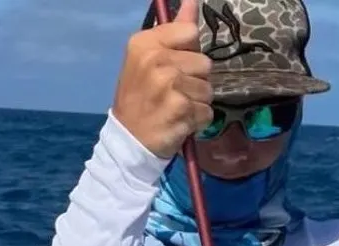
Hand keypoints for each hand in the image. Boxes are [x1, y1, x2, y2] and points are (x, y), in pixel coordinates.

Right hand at [112, 0, 212, 159]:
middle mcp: (156, 60)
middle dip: (195, 81)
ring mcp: (168, 85)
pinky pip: (207, 111)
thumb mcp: (149, 58)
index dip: (189, 52)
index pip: (190, 33)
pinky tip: (179, 122)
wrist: (129, 139)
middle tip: (173, 93)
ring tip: (176, 108)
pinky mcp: (181, 109)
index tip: (174, 65)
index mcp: (145, 43)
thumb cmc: (141, 96)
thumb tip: (192, 1)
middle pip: (205, 63)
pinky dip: (197, 121)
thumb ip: (174, 30)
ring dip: (197, 102)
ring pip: (208, 89)